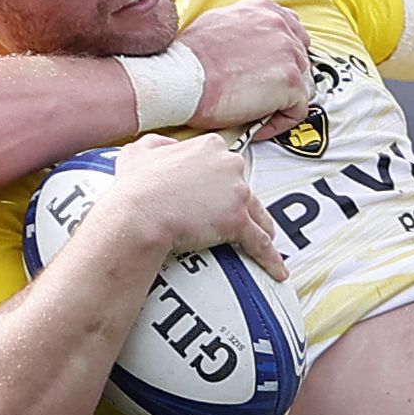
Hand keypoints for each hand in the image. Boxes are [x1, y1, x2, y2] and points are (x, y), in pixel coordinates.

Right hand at [103, 133, 285, 278]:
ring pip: (257, 213)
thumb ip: (159, 144)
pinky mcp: (238, 222)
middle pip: (242, 186)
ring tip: (261, 237)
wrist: (139, 213)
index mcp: (209, 147)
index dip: (219, 178)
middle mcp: (229, 165)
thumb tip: (168, 148)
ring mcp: (236, 193)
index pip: (224, 162)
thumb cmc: (136, 185)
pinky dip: (270, 258)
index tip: (216, 189)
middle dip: (237, 201)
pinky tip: (277, 270)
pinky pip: (260, 243)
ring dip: (259, 226)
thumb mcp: (141, 150)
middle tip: (226, 215)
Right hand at [175, 1, 313, 133]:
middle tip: (262, 93)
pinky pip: (297, 110)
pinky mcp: (291, 82)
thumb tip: (248, 43)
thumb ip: (244, 28)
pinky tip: (259, 124)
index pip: (292, 29)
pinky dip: (280, 122)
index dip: (284, 54)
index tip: (273, 68)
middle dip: (284, 77)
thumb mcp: (217, 22)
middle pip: (299, 58)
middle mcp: (280, 27)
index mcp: (263, 10)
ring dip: (282, 100)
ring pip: (300, 84)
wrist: (183, 77)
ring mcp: (289, 54)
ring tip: (257, 110)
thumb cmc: (190, 56)